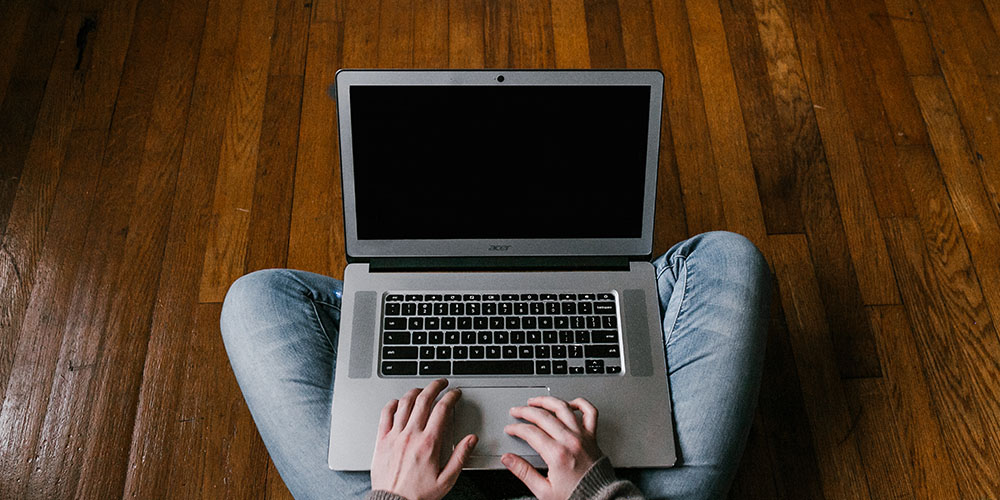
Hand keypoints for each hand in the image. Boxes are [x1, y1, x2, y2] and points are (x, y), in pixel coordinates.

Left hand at [371, 379, 477, 499]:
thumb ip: (461, 457)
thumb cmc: (418, 494)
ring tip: (422, 389)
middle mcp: (411, 435)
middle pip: (423, 400)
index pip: (442, 409)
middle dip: (435, 386)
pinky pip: (385, 414)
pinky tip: (398, 402)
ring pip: (404, 403)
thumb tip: (471, 439)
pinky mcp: (382, 439)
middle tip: (441, 383)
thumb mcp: (447, 479)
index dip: (451, 396)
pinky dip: (393, 404)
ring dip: (415, 392)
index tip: (455, 393)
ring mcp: (395, 435)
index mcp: (429, 443)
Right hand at [502, 396, 602, 499]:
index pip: (530, 432)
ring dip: (547, 401)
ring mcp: (583, 436)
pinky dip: (580, 403)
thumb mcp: (543, 491)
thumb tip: (508, 459)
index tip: (510, 429)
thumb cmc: (576, 497)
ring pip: (563, 408)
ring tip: (536, 401)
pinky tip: (569, 403)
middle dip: (526, 411)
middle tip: (516, 411)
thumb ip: (524, 472)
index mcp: (557, 454)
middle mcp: (570, 441)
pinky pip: (589, 412)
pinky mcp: (592, 436)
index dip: (516, 428)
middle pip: (543, 416)